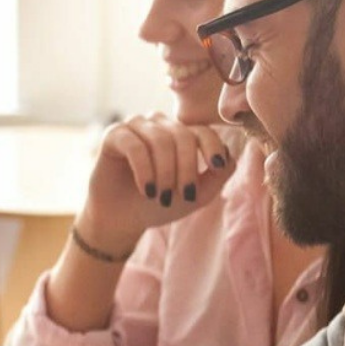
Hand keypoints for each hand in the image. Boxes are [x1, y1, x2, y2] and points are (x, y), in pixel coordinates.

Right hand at [79, 114, 234, 254]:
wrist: (122, 220)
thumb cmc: (158, 205)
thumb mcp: (194, 196)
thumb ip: (216, 177)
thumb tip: (230, 156)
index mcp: (180, 135)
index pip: (202, 131)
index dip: (212, 146)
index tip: (216, 166)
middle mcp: (159, 125)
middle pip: (183, 136)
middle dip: (186, 169)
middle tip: (184, 196)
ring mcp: (136, 126)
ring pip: (160, 140)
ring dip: (165, 172)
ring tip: (162, 197)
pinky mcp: (114, 135)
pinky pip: (135, 146)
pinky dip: (144, 170)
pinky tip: (147, 190)